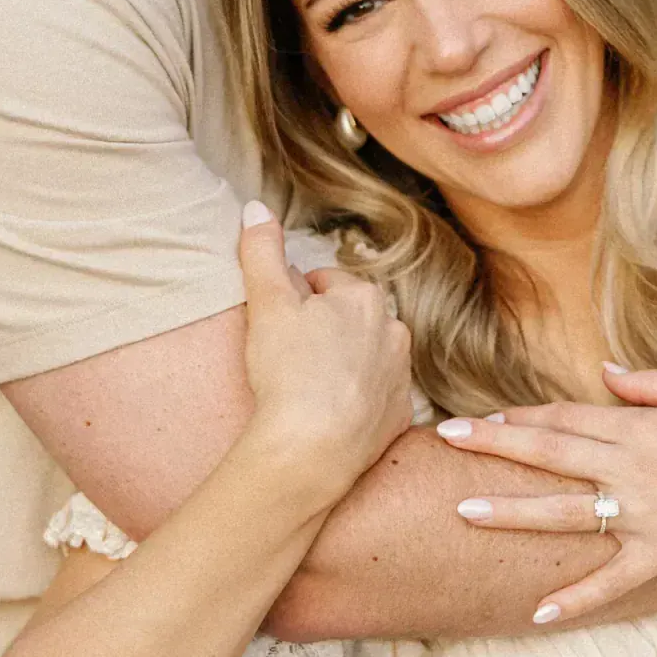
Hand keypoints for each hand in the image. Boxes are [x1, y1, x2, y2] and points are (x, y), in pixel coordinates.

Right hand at [239, 205, 413, 505]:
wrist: (313, 449)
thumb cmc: (290, 371)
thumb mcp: (267, 303)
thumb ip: (261, 250)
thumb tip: (255, 207)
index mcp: (365, 298)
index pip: (323, 284)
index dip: (293, 301)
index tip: (277, 325)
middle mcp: (395, 332)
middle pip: (349, 320)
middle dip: (322, 331)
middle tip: (287, 357)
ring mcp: (401, 377)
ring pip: (366, 358)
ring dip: (341, 365)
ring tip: (307, 388)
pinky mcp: (399, 417)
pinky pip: (375, 399)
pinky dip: (354, 402)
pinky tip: (327, 415)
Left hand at [438, 367, 656, 624]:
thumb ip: (650, 384)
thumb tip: (604, 372)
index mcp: (641, 427)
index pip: (567, 416)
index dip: (521, 415)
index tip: (481, 416)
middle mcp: (634, 468)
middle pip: (551, 453)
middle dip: (494, 445)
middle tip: (446, 440)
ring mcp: (646, 514)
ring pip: (565, 513)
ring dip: (511, 512)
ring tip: (464, 511)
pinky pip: (611, 579)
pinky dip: (575, 598)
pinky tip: (537, 612)